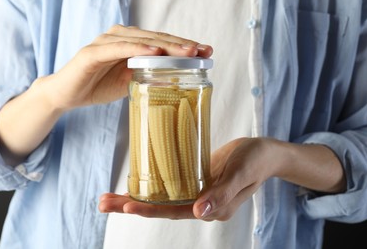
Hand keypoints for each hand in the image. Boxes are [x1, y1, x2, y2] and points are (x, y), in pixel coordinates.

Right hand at [42, 25, 212, 110]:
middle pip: (156, 39)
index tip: (207, 52)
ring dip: (165, 45)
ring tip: (187, 51)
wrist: (66, 94)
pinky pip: (118, 49)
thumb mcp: (130, 83)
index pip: (162, 43)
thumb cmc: (98, 85)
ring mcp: (106, 42)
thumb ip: (148, 76)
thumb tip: (176, 78)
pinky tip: (154, 52)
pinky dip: (137, 49)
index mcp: (131, 44)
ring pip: (141, 40)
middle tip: (203, 50)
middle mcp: (120, 38)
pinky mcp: (93, 52)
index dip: (184, 46)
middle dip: (181, 45)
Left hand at [99, 138, 277, 220]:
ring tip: (107, 196)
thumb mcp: (241, 174)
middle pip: (161, 208)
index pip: (174, 212)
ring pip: (161, 197)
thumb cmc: (256, 161)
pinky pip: (169, 184)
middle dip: (131, 206)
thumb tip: (198, 214)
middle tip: (102, 202)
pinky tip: (133, 182)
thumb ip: (221, 194)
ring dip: (134, 197)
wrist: (265, 152)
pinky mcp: (193, 178)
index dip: (150, 210)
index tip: (127, 206)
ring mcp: (195, 191)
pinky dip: (150, 184)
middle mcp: (200, 203)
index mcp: (211, 208)